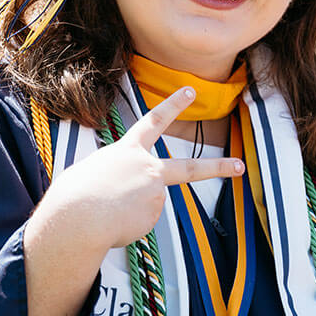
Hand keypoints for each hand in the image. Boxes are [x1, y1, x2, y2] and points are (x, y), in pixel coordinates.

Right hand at [34, 86, 244, 252]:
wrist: (79, 216)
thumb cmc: (75, 193)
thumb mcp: (92, 170)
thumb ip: (114, 174)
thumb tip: (124, 193)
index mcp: (128, 150)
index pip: (154, 120)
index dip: (173, 104)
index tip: (191, 90)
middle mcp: (148, 168)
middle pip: (190, 168)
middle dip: (218, 167)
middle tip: (239, 166)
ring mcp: (155, 194)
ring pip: (145, 205)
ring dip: (127, 212)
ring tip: (107, 212)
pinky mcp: (153, 217)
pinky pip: (140, 222)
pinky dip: (126, 225)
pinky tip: (113, 223)